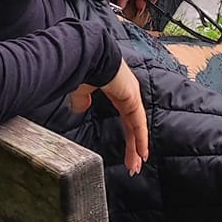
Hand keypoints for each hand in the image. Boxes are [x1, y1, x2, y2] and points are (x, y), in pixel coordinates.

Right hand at [69, 59, 149, 173]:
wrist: (88, 55)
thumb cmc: (83, 67)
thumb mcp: (80, 90)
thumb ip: (81, 100)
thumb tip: (79, 107)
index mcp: (117, 90)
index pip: (126, 118)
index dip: (128, 135)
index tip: (129, 151)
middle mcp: (128, 94)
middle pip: (133, 126)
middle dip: (133, 147)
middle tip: (133, 166)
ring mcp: (132, 95)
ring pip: (137, 128)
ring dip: (137, 147)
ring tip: (136, 166)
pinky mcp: (132, 98)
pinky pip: (138, 123)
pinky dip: (140, 138)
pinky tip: (142, 153)